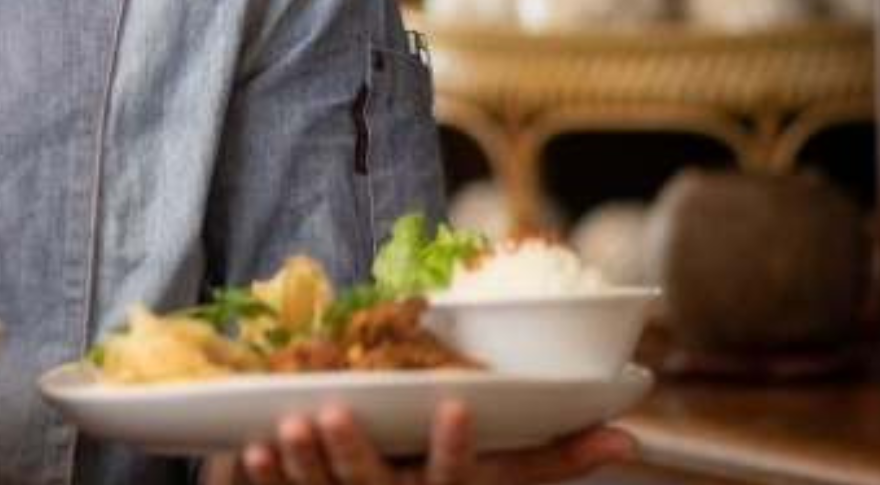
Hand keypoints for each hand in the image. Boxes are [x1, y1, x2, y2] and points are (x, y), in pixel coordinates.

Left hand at [211, 399, 636, 484]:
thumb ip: (558, 461)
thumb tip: (630, 436)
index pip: (457, 480)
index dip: (453, 447)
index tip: (454, 402)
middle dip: (354, 453)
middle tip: (331, 409)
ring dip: (303, 464)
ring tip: (286, 424)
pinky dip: (267, 481)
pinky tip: (249, 452)